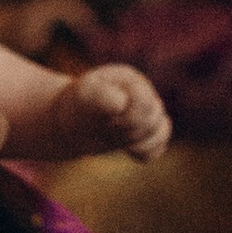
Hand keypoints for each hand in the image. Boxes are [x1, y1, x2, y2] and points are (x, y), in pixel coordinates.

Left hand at [54, 63, 172, 161]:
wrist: (70, 121)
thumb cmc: (78, 105)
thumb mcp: (84, 97)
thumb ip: (101, 96)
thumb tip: (121, 104)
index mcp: (131, 80)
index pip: (144, 103)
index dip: (127, 118)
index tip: (106, 119)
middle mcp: (144, 92)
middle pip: (152, 120)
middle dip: (128, 131)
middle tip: (107, 127)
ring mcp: (147, 112)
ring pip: (160, 132)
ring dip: (137, 142)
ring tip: (115, 138)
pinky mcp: (147, 132)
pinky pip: (159, 146)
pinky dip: (147, 152)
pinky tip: (130, 151)